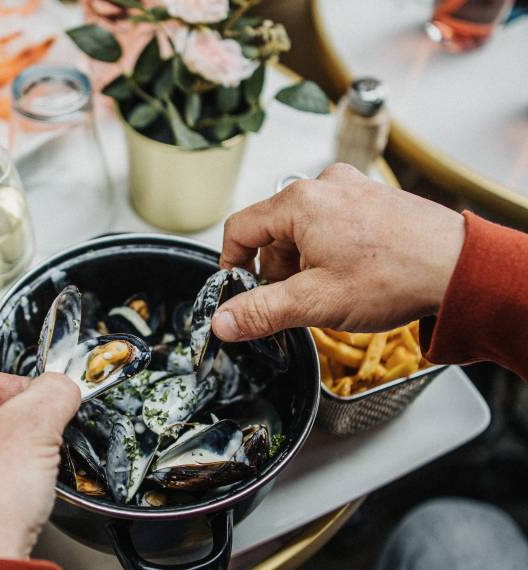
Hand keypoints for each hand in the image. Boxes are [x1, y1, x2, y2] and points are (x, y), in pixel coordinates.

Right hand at [211, 163, 464, 340]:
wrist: (461, 268)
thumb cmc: (397, 276)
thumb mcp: (316, 302)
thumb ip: (262, 311)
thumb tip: (224, 322)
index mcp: (299, 202)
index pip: (240, 229)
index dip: (232, 264)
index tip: (239, 291)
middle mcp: (323, 185)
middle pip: (273, 231)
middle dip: (276, 269)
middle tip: (296, 300)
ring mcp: (350, 189)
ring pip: (303, 228)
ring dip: (304, 262)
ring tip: (330, 290)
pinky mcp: (371, 198)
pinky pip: (331, 223)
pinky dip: (328, 250)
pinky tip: (350, 275)